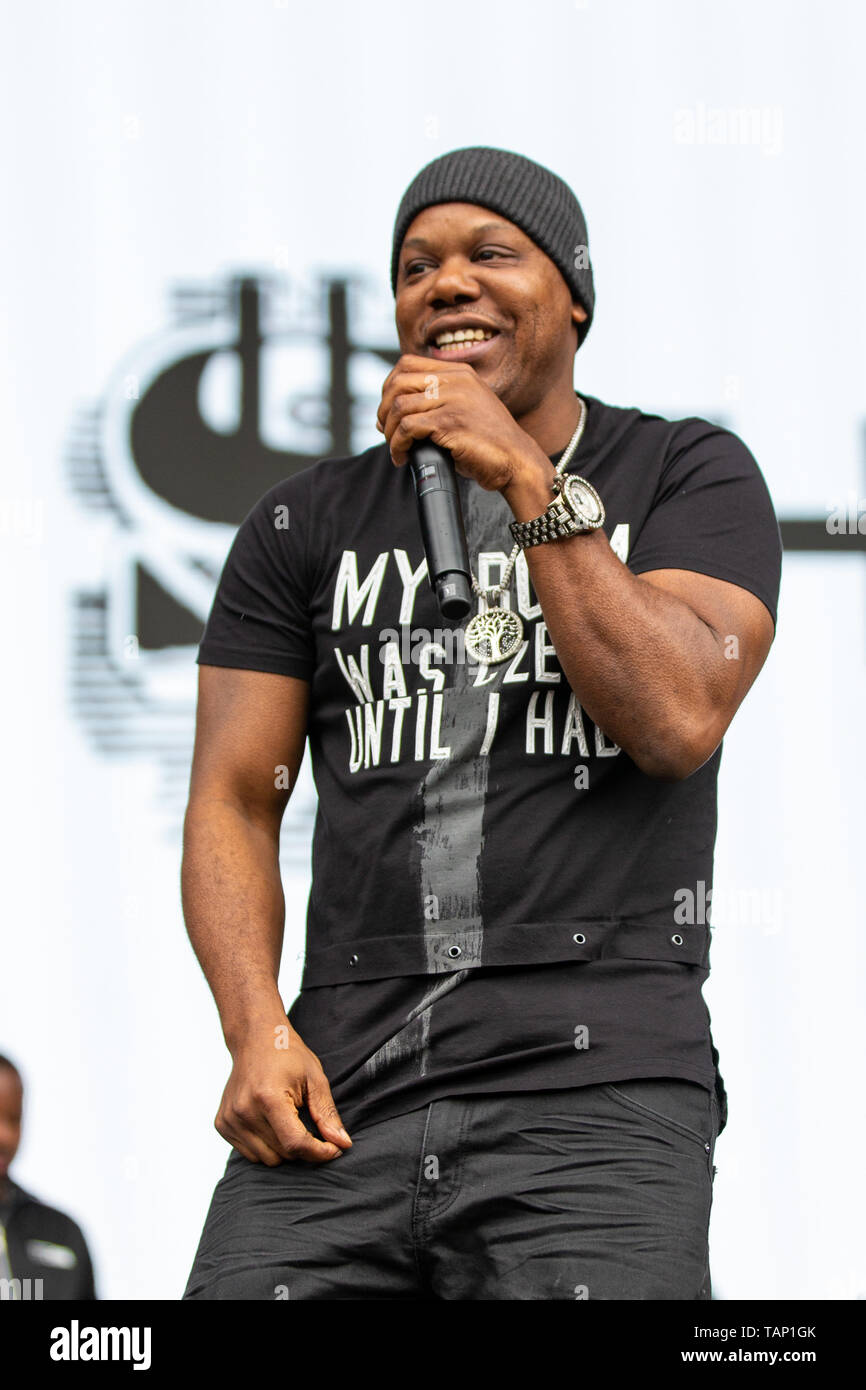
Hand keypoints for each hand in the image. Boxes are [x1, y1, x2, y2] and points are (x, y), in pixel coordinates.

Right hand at [215, 1020, 351, 1164]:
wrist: (254, 1038)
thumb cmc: (288, 1055)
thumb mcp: (315, 1079)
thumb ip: (327, 1115)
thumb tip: (343, 1145)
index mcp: (268, 1098)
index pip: (295, 1143)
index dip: (319, 1152)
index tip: (335, 1150)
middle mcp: (244, 1111)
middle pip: (283, 1154)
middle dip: (303, 1147)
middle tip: (309, 1123)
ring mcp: (230, 1119)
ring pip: (266, 1159)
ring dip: (283, 1148)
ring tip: (288, 1119)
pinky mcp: (222, 1124)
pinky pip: (250, 1154)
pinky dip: (265, 1146)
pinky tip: (270, 1121)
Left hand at [376, 354, 546, 491]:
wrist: (517, 461)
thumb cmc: (490, 444)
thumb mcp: (466, 410)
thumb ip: (440, 402)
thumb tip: (395, 414)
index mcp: (459, 372)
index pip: (407, 364)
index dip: (389, 387)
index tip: (388, 411)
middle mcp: (456, 380)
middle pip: (398, 381)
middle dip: (384, 409)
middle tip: (385, 431)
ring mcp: (454, 399)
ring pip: (399, 405)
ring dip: (389, 431)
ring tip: (396, 448)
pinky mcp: (450, 422)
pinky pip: (407, 428)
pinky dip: (398, 445)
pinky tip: (402, 458)